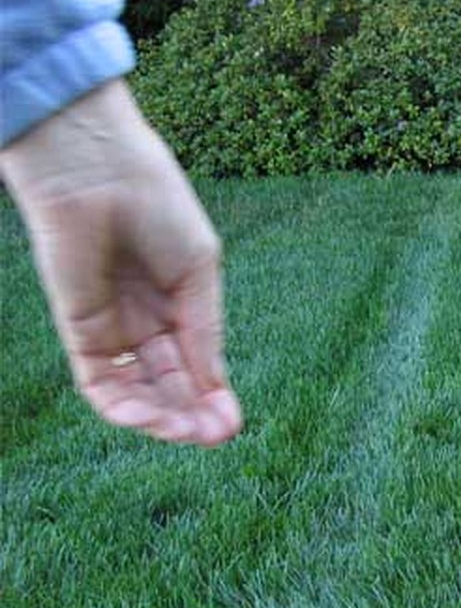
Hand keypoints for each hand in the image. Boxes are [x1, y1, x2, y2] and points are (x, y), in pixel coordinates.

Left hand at [2, 80, 241, 445]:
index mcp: (178, 302)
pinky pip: (100, 382)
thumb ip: (204, 334)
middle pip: (167, 385)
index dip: (213, 397)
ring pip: (135, 392)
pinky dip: (125, 408)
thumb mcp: (199, 275)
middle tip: (216, 437)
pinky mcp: (79, 329)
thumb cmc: (158, 205)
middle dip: (191, 416)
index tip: (233, 426)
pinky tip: (154, 419)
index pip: (195, 364)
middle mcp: (143, 321)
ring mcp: (111, 327)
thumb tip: (216, 389)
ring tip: (188, 432)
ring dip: (162, 419)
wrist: (100, 170)